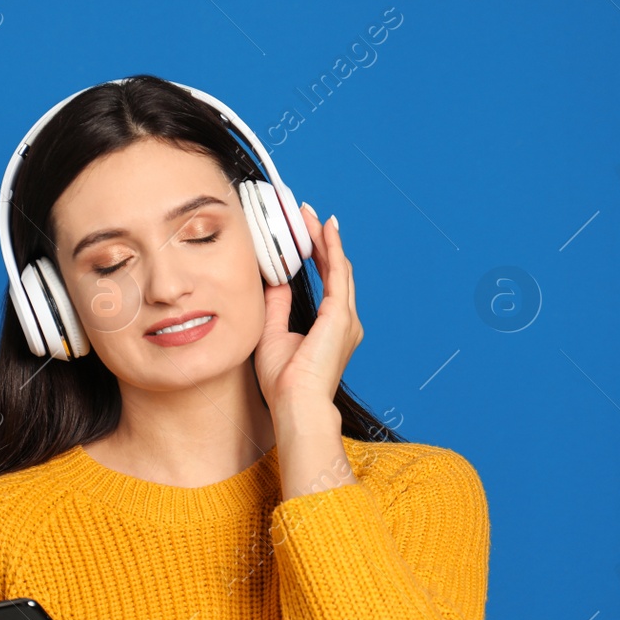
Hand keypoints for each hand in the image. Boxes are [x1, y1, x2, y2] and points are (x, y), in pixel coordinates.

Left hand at [254, 203, 362, 415]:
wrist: (296, 404)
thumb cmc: (284, 382)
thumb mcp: (273, 333)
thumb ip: (277, 305)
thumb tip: (275, 279)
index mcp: (332, 328)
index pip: (327, 281)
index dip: (317, 253)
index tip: (303, 232)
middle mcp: (345, 321)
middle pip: (335, 269)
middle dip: (321, 239)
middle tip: (305, 214)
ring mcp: (346, 318)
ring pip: (338, 266)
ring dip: (324, 238)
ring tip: (309, 215)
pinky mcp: (340, 315)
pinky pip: (337, 272)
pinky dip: (331, 247)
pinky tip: (324, 228)